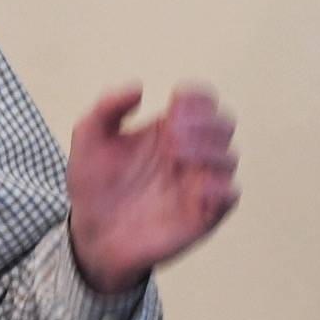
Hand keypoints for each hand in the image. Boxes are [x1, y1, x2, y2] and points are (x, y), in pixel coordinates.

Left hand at [67, 84, 238, 294]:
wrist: (89, 232)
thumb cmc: (93, 184)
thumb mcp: (89, 139)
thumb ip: (107, 108)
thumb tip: (138, 87)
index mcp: (168, 129)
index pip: (202, 101)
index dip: (197, 97)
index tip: (175, 103)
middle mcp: (189, 153)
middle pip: (224, 124)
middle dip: (204, 122)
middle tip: (173, 133)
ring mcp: (198, 183)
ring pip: (229, 157)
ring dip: (208, 150)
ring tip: (175, 154)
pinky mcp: (203, 214)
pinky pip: (230, 195)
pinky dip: (219, 186)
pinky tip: (193, 185)